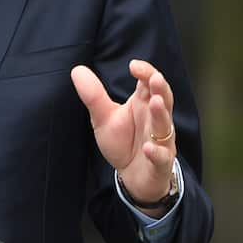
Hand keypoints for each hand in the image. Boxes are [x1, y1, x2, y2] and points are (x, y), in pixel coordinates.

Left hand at [70, 59, 176, 212]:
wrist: (131, 176)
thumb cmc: (123, 142)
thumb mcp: (104, 118)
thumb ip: (94, 96)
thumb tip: (77, 70)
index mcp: (143, 105)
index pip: (149, 83)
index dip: (146, 73)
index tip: (134, 65)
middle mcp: (155, 120)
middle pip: (163, 100)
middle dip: (160, 89)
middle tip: (154, 78)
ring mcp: (160, 141)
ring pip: (165, 126)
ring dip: (161, 115)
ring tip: (155, 102)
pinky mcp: (160, 163)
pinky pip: (161, 157)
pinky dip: (156, 153)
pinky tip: (148, 148)